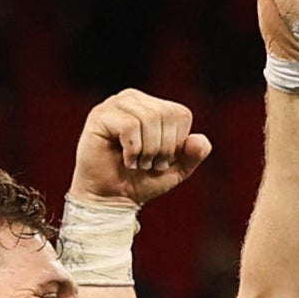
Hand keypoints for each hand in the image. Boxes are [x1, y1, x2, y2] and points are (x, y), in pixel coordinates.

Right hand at [70, 89, 210, 206]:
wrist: (111, 199)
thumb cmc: (141, 181)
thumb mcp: (177, 169)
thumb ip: (194, 154)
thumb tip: (198, 140)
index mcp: (154, 105)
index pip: (180, 114)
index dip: (176, 143)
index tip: (161, 159)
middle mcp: (134, 99)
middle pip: (166, 114)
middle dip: (163, 148)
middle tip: (149, 163)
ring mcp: (115, 105)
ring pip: (149, 118)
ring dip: (147, 151)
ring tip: (137, 162)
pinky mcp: (100, 116)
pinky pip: (129, 125)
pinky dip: (133, 150)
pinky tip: (126, 159)